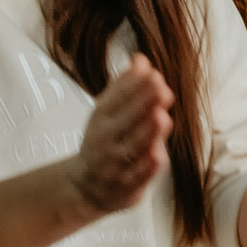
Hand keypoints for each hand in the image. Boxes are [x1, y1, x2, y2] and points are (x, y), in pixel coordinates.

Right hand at [67, 57, 173, 215]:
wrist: (84, 188)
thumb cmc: (104, 143)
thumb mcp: (108, 113)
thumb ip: (126, 87)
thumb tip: (141, 59)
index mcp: (102, 118)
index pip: (116, 100)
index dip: (134, 87)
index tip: (153, 74)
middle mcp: (106, 140)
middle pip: (125, 121)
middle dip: (143, 104)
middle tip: (161, 88)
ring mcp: (115, 165)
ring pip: (132, 148)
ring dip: (147, 133)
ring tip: (161, 117)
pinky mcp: (126, 187)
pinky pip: (137, 178)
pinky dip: (146, 168)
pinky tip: (158, 156)